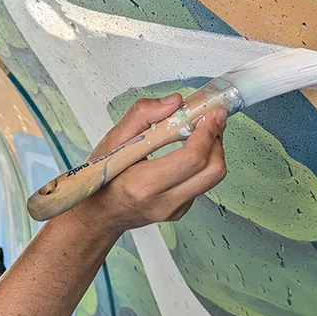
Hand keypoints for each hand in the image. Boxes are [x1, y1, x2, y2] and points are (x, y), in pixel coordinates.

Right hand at [68, 93, 226, 239]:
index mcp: (143, 184)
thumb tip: (175, 101)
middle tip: (211, 120)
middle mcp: (163, 202)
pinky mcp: (181, 211)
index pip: (191, 160)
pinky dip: (202, 163)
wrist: (99, 213)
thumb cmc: (103, 176)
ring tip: (201, 132)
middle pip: (212, 171)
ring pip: (213, 178)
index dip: (207, 133)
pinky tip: (188, 153)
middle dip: (216, 140)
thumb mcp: (113, 140)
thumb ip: (142, 116)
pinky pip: (203, 184)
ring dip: (213, 150)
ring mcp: (174, 210)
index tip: (211, 114)